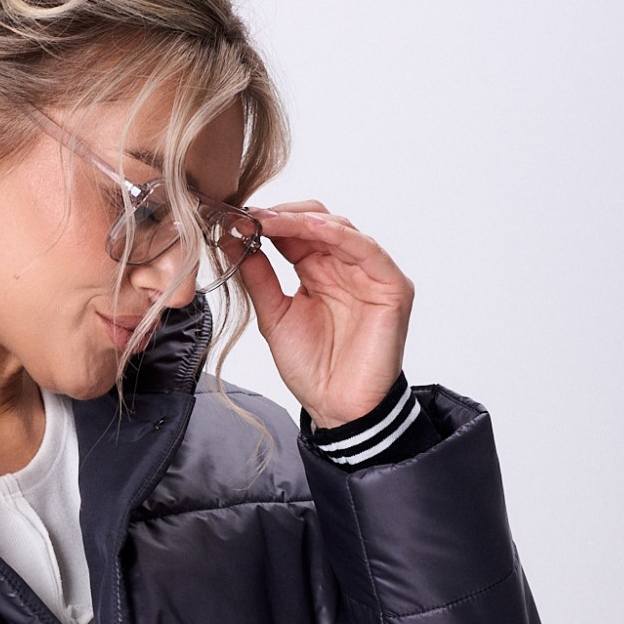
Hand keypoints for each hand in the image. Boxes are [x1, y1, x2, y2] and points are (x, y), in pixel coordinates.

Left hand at [236, 200, 414, 428]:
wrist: (336, 407)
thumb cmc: (312, 368)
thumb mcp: (274, 315)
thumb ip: (258, 277)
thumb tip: (231, 239)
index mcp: (319, 271)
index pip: (296, 231)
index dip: (268, 222)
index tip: (234, 219)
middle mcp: (346, 266)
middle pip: (318, 221)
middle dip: (282, 216)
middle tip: (249, 218)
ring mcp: (371, 274)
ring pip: (340, 228)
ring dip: (302, 221)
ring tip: (270, 221)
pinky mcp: (391, 286)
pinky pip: (366, 249)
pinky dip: (339, 235)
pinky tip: (310, 229)